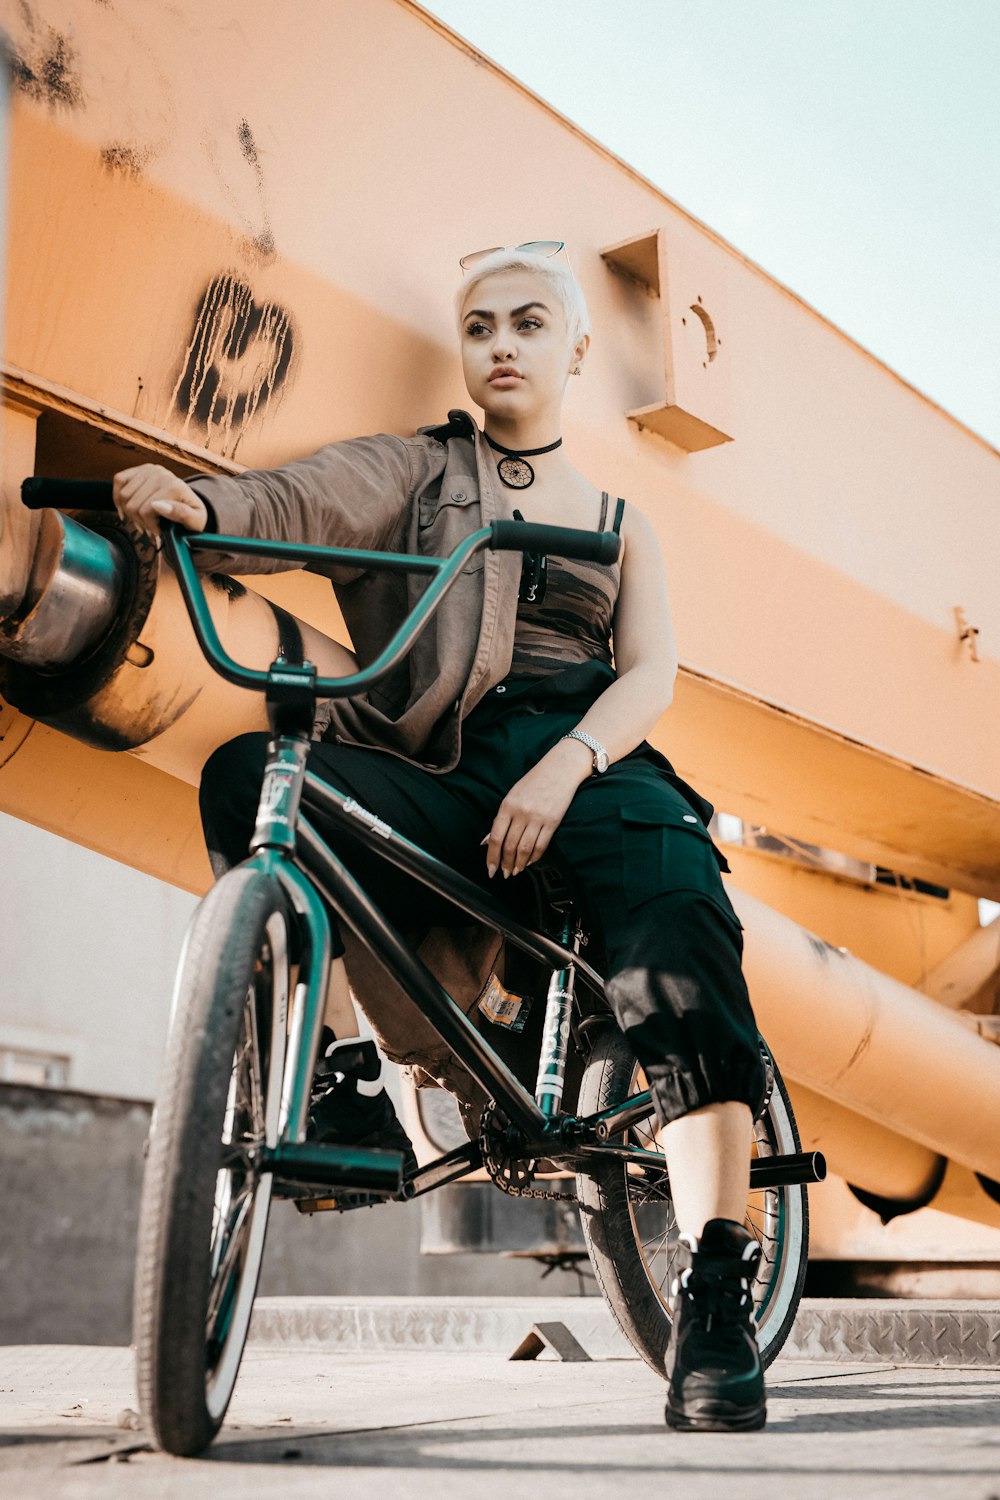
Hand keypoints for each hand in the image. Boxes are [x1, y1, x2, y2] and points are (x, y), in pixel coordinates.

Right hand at [112, 464, 207, 539]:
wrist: (190, 501)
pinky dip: (118, 497)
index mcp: (174, 486)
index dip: (150, 527)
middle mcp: (160, 473)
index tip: (159, 533)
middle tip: (150, 528)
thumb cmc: (193, 514)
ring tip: (142, 520)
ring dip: (130, 513)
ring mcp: (148, 469)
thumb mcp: (196, 521)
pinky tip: (125, 509)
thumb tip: (158, 505)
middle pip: (133, 505)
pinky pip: (119, 480)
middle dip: (140, 522)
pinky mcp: (139, 469)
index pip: (146, 511)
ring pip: (124, 496)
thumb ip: (183, 515)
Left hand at [483, 738, 592, 878]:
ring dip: (519, 863)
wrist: (560, 769)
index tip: (490, 869)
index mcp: (507, 805)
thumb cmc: (535, 781)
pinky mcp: (553, 821)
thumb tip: (487, 841)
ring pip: (525, 848)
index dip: (492, 856)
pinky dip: (535, 857)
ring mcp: (538, 817)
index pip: (496, 837)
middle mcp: (521, 812)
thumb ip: (500, 819)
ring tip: (516, 870)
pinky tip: (530, 861)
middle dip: (505, 863)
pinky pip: (541, 845)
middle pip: (509, 846)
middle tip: (504, 873)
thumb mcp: (512, 796)